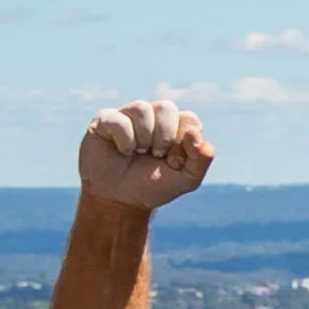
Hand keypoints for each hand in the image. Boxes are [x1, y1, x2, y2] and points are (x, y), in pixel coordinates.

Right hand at [79, 101, 214, 211]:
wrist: (119, 201)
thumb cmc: (152, 187)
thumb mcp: (187, 179)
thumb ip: (203, 158)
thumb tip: (195, 132)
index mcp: (175, 126)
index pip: (189, 119)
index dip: (183, 142)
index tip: (173, 163)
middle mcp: (152, 117)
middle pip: (166, 107)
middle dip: (164, 137)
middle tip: (156, 156)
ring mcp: (128, 116)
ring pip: (142, 108)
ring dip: (143, 138)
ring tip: (138, 153)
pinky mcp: (105, 120)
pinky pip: (119, 120)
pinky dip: (124, 140)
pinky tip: (122, 152)